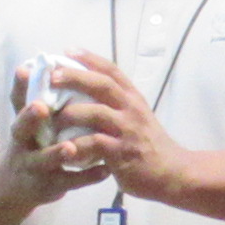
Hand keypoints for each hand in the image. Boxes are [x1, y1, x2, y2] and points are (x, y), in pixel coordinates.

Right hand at [0, 64, 115, 207]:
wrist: (16, 186)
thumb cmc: (29, 145)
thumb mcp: (28, 122)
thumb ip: (34, 97)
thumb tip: (40, 63)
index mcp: (21, 123)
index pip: (16, 101)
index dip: (19, 86)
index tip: (24, 69)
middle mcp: (24, 143)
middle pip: (21, 129)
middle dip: (30, 118)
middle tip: (41, 107)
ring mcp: (35, 166)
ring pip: (45, 159)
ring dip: (57, 153)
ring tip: (71, 147)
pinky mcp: (51, 186)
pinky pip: (71, 182)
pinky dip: (88, 176)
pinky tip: (106, 170)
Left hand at [31, 52, 196, 205]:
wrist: (173, 174)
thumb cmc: (150, 146)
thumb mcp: (137, 119)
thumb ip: (116, 106)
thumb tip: (84, 94)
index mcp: (134, 99)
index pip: (112, 71)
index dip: (89, 58)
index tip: (68, 50)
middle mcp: (132, 110)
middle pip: (102, 84)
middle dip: (75, 77)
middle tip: (51, 76)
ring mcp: (128, 130)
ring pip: (95, 112)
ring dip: (69, 113)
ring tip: (51, 119)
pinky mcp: (123, 152)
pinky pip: (94, 143)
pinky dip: (75, 145)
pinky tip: (63, 149)